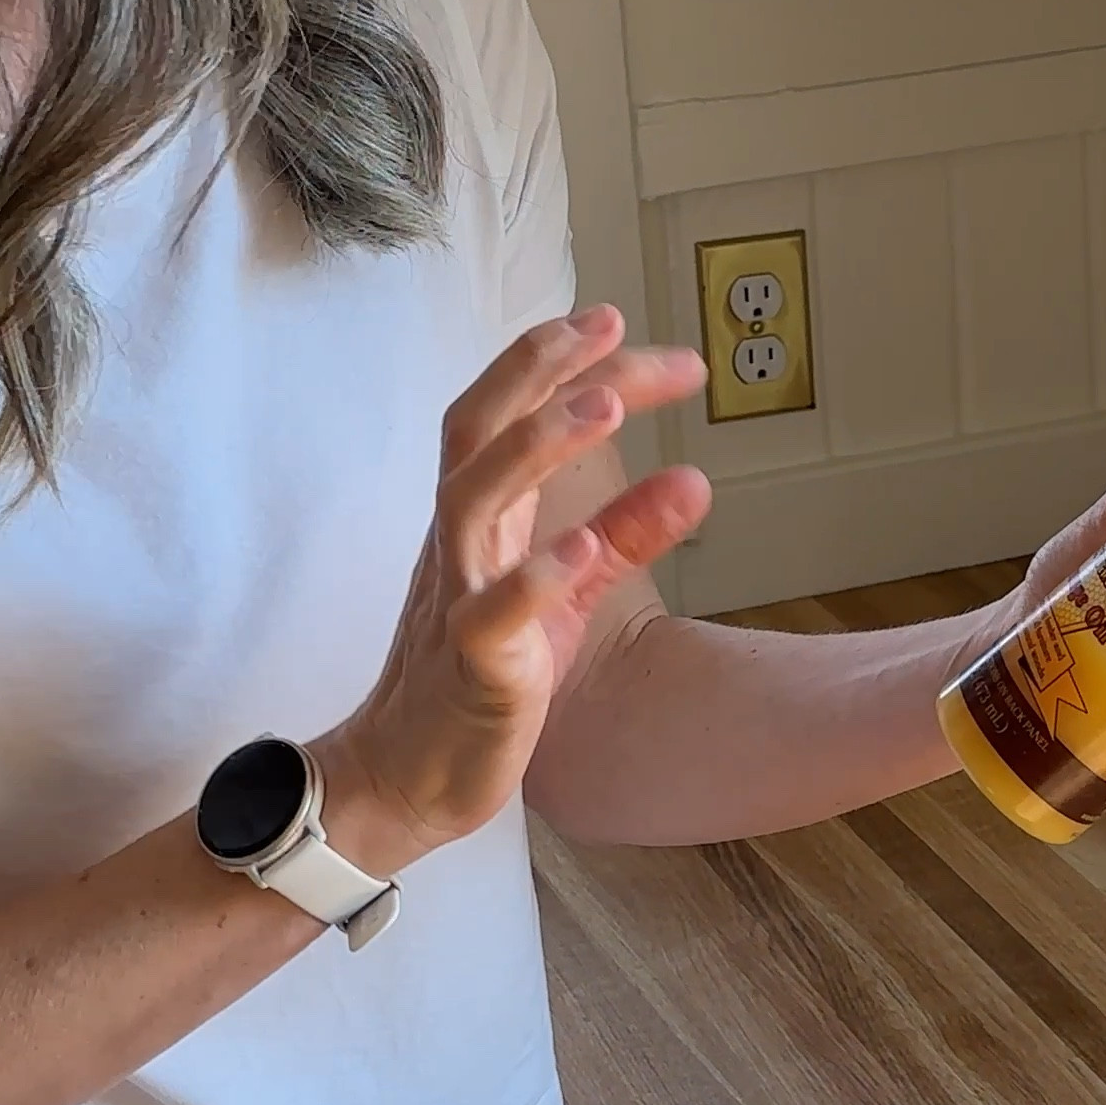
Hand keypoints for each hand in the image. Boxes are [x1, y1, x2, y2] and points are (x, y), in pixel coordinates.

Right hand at [319, 307, 708, 865]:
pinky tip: (580, 549)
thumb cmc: (482, 677)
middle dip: (536, 370)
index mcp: (480, 519)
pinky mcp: (472, 665)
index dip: (562, 366)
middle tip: (606, 327)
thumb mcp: (567, 595)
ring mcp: (458, 599)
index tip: (622, 327)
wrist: (410, 778)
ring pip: (475, 501)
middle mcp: (460, 543)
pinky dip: (535, 576)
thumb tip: (695, 479)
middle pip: (477, 431)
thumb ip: (625, 534)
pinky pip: (493, 613)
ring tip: (606, 406)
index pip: (511, 416)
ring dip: (538, 448)